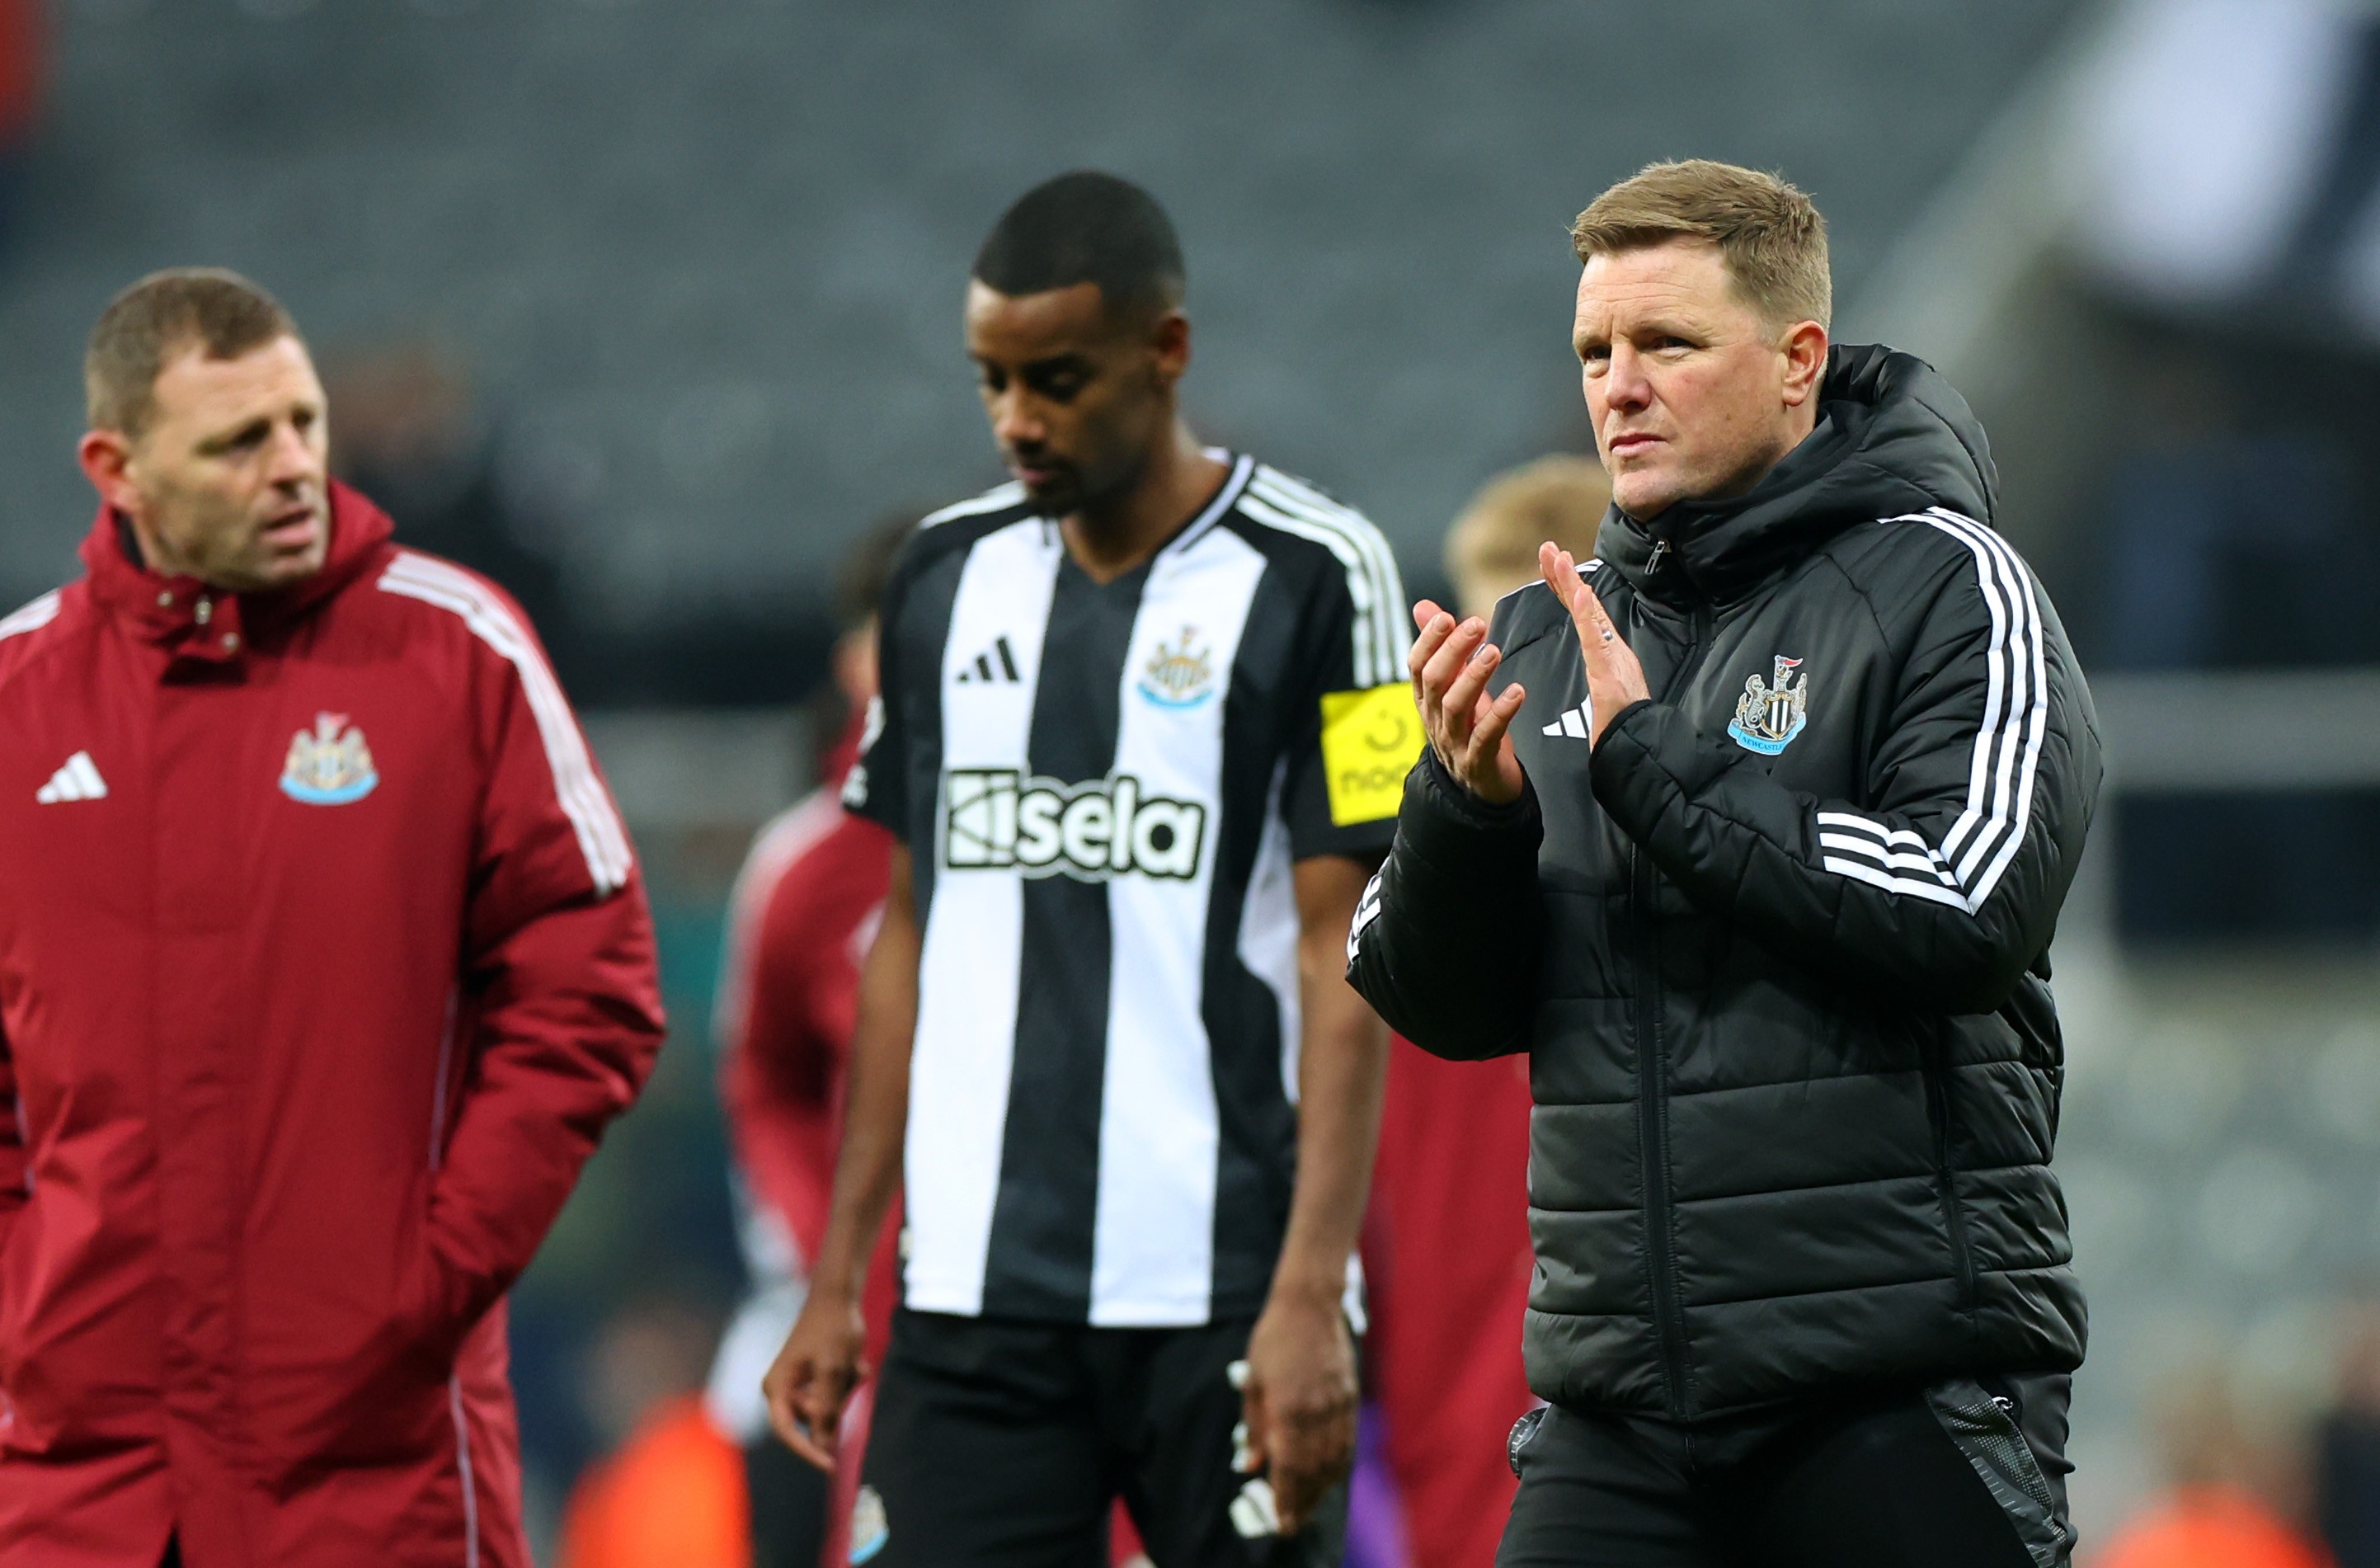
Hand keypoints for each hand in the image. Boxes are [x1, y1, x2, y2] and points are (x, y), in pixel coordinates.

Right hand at [763, 1288, 867, 1472]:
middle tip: (853, 1374)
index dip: (809, 1452)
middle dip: (838, 1403)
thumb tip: (822, 1445)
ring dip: (846, 1391)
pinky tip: (856, 1363)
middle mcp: (781, 1389)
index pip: (787, 1432)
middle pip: (813, 1420)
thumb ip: (827, 1407)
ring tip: (854, 1365)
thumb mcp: (833, 1369)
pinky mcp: (812, 1379)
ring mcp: (797, 1384)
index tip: (832, 1466)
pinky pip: (832, 1395)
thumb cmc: (833, 1328)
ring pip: (827, 1409)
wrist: (838, 1296)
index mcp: (776, 1387)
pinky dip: (847, 1383)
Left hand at [1240, 1289, 1358, 1534]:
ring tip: (1308, 1507)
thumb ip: (1253, 1427)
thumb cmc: (1273, 1340)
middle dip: (1303, 1502)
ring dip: (1321, 1489)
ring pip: (1334, 1461)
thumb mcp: (1253, 1382)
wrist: (1310, 1305)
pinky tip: (1328, 1476)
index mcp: (1288, 1410)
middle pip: (1314, 1471)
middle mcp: (1318, 1413)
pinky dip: (1338, 1466)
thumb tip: (1250, 1465)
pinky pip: (1347, 1442)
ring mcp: (1338, 1407)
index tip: (1281, 1522)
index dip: (1285, 1499)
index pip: (1289, 1467)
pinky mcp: (1350, 1399)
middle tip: (1292, 1523)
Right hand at [1408, 599, 1525, 803]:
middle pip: (1435, 681)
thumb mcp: (1453, 685)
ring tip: (1493, 652)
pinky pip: (1485, 736)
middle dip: (1453, 651)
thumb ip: (1441, 647)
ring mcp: (1454, 741)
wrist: (1481, 786)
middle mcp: (1435, 718)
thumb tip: (1423, 606)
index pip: (1417, 665)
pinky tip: (1516, 692)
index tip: (1447, 617)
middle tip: (1476, 625)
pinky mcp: (1478, 760)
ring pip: (1455, 706)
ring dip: (1474, 677)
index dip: (1428, 641)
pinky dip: (1501, 713)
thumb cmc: (1470, 727)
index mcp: (1427, 698)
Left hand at [1540, 543, 1648, 743]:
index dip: (1566, 585)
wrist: (1639, 747)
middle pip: (1584, 605)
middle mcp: (1609, 648)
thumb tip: (1594, 662)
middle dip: (1565, 574)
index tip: (1551, 560)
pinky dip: (1590, 614)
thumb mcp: (1604, 692)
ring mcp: (1611, 657)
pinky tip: (1582, 592)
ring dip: (1574, 584)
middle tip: (1548, 547)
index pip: (1580, 612)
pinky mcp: (1611, 672)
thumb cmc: (1622, 725)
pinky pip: (1598, 639)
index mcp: (1603, 651)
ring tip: (1560, 558)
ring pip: (1589, 615)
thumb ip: (1599, 673)